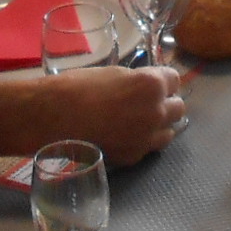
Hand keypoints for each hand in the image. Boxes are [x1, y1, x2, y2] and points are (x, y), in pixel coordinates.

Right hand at [0, 66, 185, 164]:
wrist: (52, 118)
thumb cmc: (78, 86)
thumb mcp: (114, 73)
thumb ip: (137, 81)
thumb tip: (145, 87)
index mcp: (152, 85)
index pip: (175, 80)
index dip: (162, 80)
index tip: (153, 82)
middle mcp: (156, 112)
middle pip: (178, 108)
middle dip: (165, 103)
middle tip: (146, 102)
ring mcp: (146, 138)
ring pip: (169, 132)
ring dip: (159, 125)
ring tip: (139, 121)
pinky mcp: (134, 157)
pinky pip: (148, 147)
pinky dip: (141, 141)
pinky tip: (124, 135)